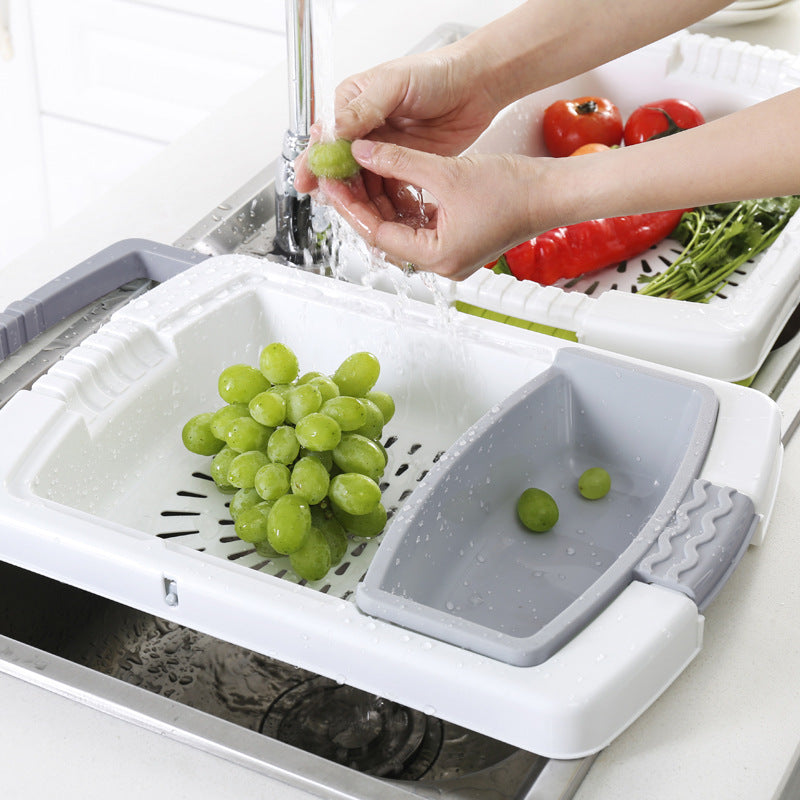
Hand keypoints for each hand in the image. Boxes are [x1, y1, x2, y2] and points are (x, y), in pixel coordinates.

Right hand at [295, 43, 499, 194]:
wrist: (475, 86)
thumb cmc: (436, 72)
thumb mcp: (394, 84)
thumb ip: (362, 109)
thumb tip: (333, 130)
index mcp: (352, 103)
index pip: (325, 136)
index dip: (315, 160)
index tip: (307, 180)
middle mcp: (364, 128)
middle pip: (339, 164)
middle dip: (336, 184)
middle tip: (335, 202)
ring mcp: (383, 149)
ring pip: (361, 180)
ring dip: (358, 197)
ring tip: (358, 210)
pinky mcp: (403, 165)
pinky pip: (385, 188)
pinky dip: (382, 200)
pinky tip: (381, 210)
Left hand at [318, 140, 551, 280]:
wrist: (550, 193)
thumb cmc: (514, 191)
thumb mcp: (446, 172)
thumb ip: (400, 161)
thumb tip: (363, 152)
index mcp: (438, 257)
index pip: (378, 234)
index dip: (351, 206)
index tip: (333, 184)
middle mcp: (441, 262)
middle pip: (386, 234)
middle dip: (362, 203)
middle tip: (339, 177)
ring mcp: (448, 253)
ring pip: (400, 228)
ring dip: (380, 201)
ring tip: (359, 172)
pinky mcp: (455, 240)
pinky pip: (418, 224)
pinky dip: (402, 202)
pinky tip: (389, 178)